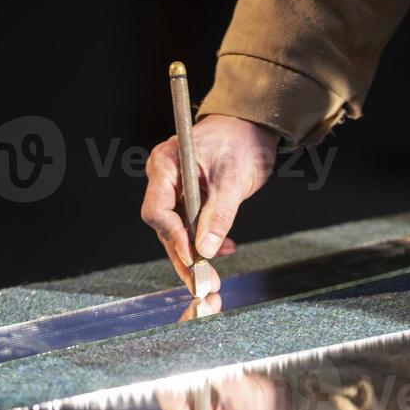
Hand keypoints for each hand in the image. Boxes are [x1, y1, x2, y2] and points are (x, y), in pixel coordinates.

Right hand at [141, 115, 278, 292]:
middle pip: (165, 228)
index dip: (174, 238)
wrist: (251, 126)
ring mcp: (174, 190)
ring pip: (177, 232)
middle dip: (184, 258)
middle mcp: (164, 179)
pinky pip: (190, 227)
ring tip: (212, 278)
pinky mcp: (187, 199)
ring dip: (195, 256)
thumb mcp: (234, 178)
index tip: (193, 258)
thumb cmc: (241, 140)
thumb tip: (206, 249)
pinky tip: (224, 249)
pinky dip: (205, 242)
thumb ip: (219, 214)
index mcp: (166, 165)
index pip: (157, 211)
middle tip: (202, 283)